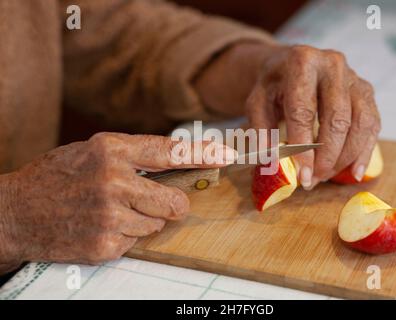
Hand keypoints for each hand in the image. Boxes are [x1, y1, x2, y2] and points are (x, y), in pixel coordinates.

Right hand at [0, 133, 235, 267]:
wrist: (15, 211)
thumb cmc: (58, 176)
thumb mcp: (94, 151)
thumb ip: (134, 156)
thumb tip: (178, 164)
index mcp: (111, 150)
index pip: (170, 151)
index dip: (203, 154)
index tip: (227, 155)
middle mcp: (113, 181)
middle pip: (175, 202)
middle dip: (171, 205)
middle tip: (153, 202)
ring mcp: (109, 216)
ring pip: (156, 225)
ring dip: (141, 220)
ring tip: (111, 212)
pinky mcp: (104, 245)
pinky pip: (135, 242)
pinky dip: (124, 236)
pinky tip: (100, 227)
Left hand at [244, 45, 380, 188]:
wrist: (290, 64)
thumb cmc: (273, 86)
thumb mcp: (257, 102)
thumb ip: (261, 129)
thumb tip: (272, 161)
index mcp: (302, 62)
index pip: (304, 110)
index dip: (303, 146)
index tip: (302, 174)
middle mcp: (333, 65)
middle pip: (337, 118)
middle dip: (327, 156)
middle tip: (313, 180)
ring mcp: (354, 77)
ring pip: (360, 123)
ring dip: (345, 157)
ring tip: (325, 176)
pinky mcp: (366, 90)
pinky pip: (373, 124)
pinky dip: (365, 151)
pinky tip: (354, 172)